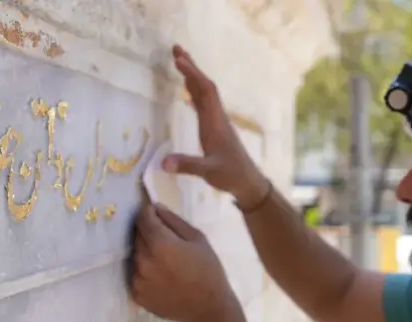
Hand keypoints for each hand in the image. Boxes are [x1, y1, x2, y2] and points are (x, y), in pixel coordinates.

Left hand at [130, 203, 235, 321]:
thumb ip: (173, 220)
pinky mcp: (136, 293)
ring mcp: (137, 279)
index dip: (148, 212)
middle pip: (137, 236)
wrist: (208, 308)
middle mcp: (144, 260)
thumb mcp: (197, 238)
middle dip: (148, 233)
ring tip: (166, 262)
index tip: (154, 213)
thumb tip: (155, 207)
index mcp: (160, 244)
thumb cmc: (208, 270)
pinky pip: (137, 274)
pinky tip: (163, 277)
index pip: (142, 218)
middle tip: (167, 241)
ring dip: (146, 253)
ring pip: (136, 256)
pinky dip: (145, 271)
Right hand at [162, 44, 268, 207]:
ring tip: (179, 60)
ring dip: (192, 75)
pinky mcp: (215, 127)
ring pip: (205, 92)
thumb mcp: (208, 172)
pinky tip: (187, 88)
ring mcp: (216, 121)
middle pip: (205, 85)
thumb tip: (163, 162)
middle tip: (176, 49)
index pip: (205, 91)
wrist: (248, 181)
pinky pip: (203, 102)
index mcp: (215, 123)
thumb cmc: (230, 175)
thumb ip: (187, 165)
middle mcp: (216, 117)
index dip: (192, 74)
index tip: (178, 61)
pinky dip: (194, 90)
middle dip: (191, 67)